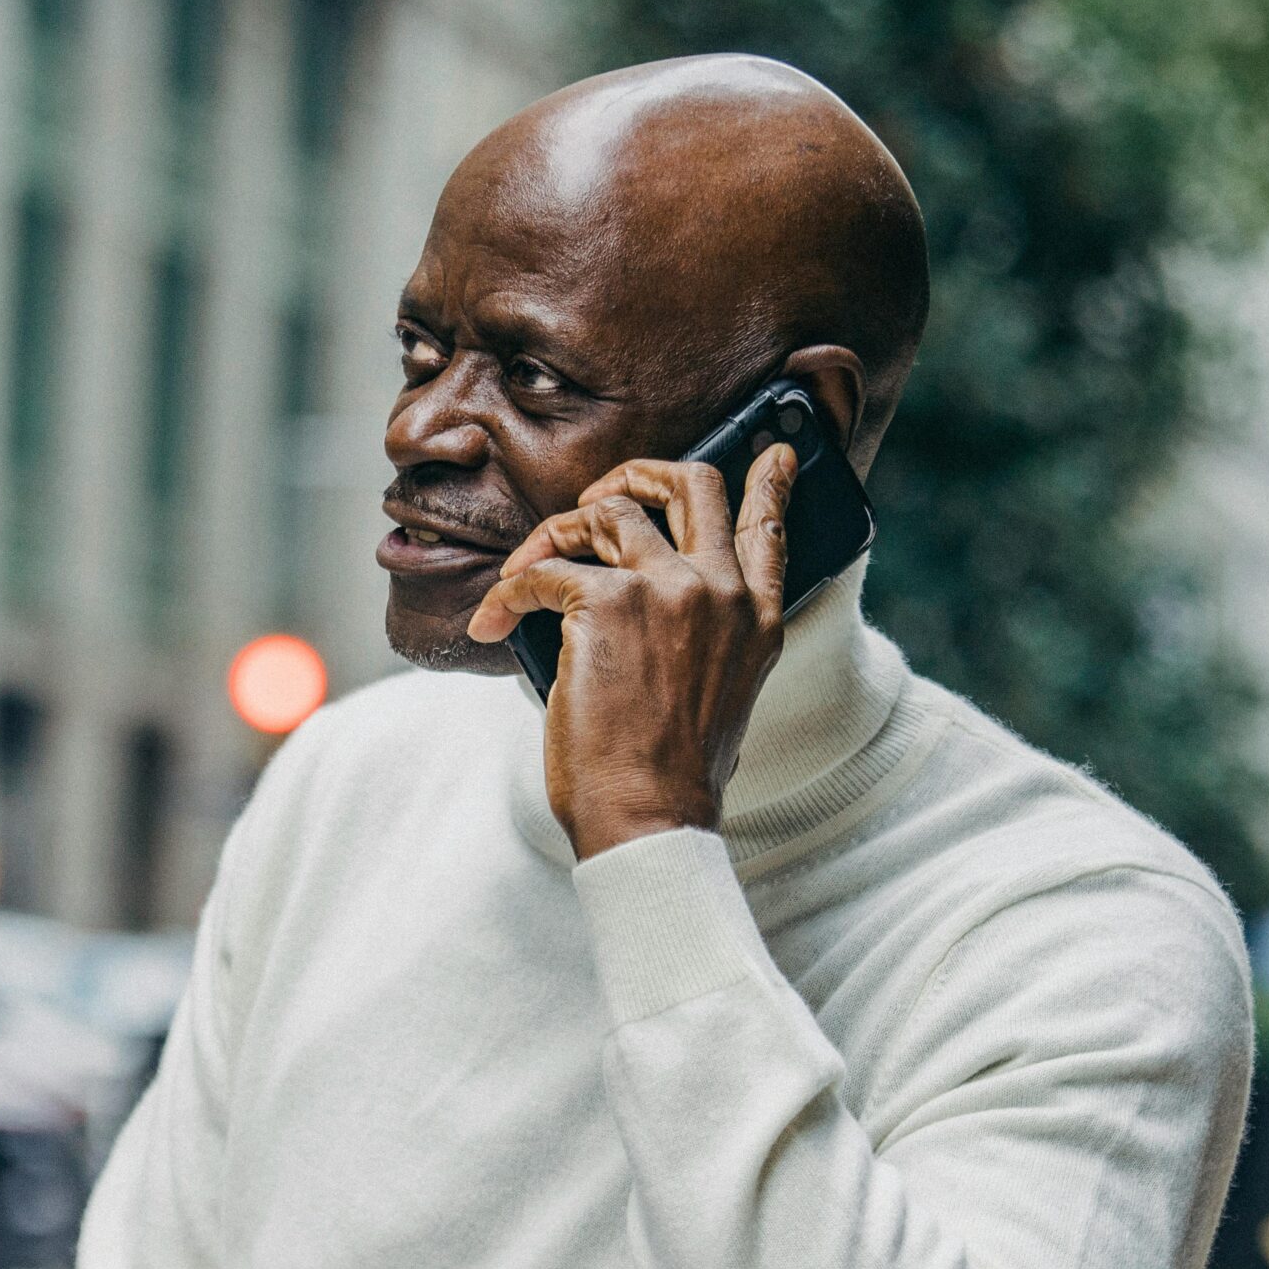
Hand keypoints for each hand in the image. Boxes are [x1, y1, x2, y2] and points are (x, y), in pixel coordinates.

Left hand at [466, 446, 796, 857]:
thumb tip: (652, 614)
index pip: (769, 531)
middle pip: (693, 485)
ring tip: (527, 569)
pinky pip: (544, 568)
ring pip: (608, 512)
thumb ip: (707, 641)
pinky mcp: (606, 603)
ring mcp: (668, 590)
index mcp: (755, 621)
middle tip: (600, 496)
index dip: (769, 482)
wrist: (648, 816)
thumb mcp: (720, 698)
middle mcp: (720, 592)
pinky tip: (494, 619)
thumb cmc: (669, 775)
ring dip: (557, 532)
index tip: (774, 452)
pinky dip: (509, 589)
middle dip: (639, 474)